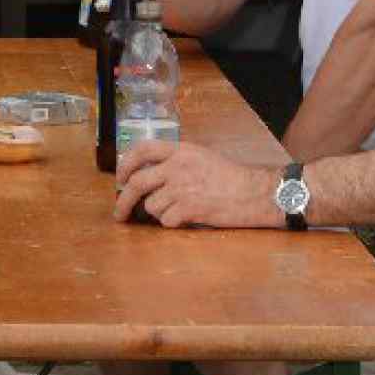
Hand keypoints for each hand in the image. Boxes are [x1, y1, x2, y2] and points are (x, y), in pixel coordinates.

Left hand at [112, 141, 283, 228]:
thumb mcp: (201, 157)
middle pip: (136, 183)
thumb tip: (148, 177)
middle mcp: (177, 167)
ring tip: (179, 211)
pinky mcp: (188, 208)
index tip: (120, 179)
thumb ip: (175, 162)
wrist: (254, 193)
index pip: (141, 150)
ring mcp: (182, 188)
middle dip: (123, 202)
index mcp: (180, 151)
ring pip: (151, 206)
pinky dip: (173, 224)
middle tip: (120, 213)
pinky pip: (166, 221)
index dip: (125, 165)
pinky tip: (188, 218)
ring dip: (159, 213)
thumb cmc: (231, 177)